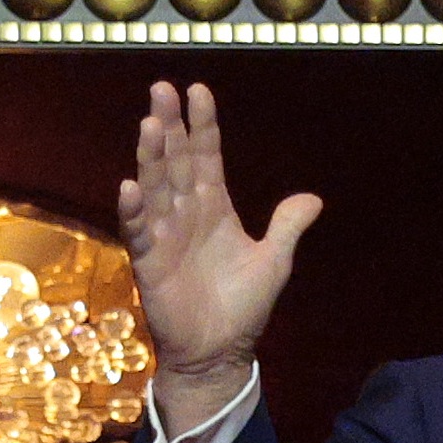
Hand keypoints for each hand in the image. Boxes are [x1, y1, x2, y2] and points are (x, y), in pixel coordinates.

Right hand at [117, 80, 321, 423]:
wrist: (220, 353)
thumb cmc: (242, 307)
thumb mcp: (273, 261)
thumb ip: (286, 226)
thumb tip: (313, 198)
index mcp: (214, 207)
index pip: (206, 156)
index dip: (203, 125)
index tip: (198, 90)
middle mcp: (185, 213)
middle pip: (175, 161)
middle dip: (170, 126)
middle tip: (161, 89)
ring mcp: (164, 235)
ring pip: (154, 187)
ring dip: (151, 157)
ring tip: (150, 124)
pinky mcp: (148, 262)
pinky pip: (138, 231)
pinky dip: (133, 210)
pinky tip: (129, 186)